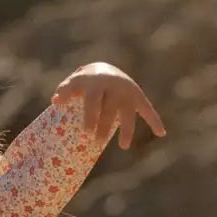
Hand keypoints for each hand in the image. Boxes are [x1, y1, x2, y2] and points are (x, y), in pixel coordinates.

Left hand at [51, 62, 165, 148]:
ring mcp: (127, 92)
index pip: (92, 100)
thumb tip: (55, 101)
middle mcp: (113, 86)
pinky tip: (161, 133)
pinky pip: (147, 109)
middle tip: (97, 143)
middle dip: (104, 125)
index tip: (85, 132)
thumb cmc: (85, 82)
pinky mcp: (137, 97)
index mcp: (96, 82)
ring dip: (126, 129)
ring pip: (128, 112)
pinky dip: (154, 120)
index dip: (90, 115)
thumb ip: (65, 90)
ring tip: (122, 146)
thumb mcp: (75, 82)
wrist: (104, 69)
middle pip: (109, 109)